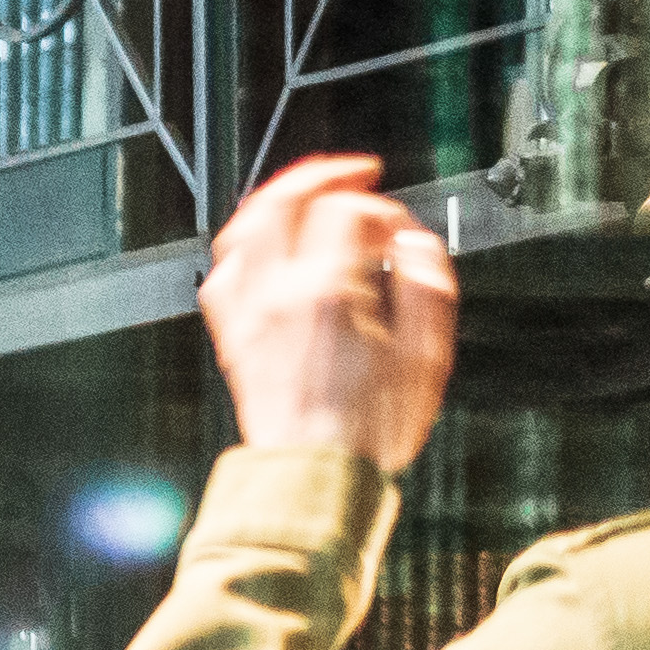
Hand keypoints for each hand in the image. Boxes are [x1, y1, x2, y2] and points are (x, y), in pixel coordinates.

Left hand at [196, 149, 458, 470]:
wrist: (317, 475)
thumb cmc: (372, 428)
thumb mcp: (428, 353)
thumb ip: (427, 285)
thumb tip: (413, 244)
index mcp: (329, 292)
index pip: (347, 211)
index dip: (380, 207)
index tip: (398, 228)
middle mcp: (277, 295)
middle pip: (280, 201)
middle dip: (320, 175)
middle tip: (352, 175)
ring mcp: (247, 315)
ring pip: (241, 231)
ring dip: (275, 203)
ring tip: (306, 198)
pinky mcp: (232, 338)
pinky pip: (221, 277)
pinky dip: (243, 252)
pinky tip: (267, 253)